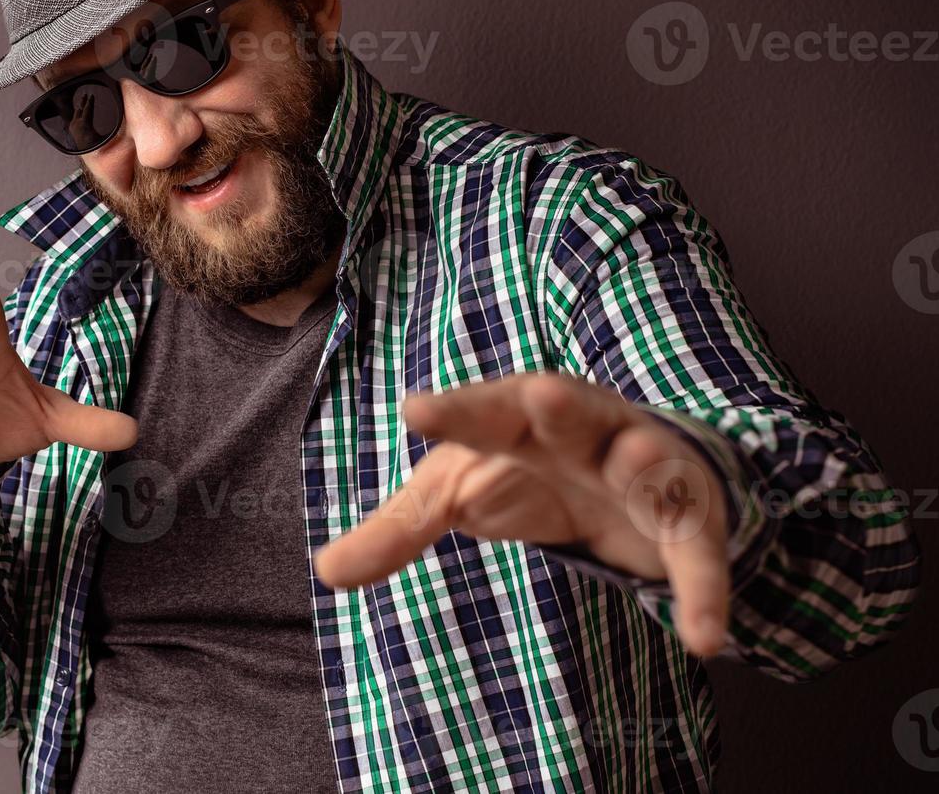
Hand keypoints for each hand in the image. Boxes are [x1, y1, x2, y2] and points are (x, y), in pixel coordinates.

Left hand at [311, 372, 730, 656]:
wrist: (627, 474)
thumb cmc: (526, 470)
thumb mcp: (456, 494)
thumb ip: (396, 531)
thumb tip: (326, 572)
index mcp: (517, 418)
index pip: (480, 409)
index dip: (451, 412)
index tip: (413, 411)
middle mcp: (583, 430)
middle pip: (571, 408)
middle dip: (560, 402)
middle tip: (541, 393)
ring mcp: (641, 467)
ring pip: (649, 462)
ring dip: (646, 463)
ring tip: (637, 464)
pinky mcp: (686, 519)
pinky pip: (697, 552)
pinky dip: (702, 589)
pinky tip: (704, 637)